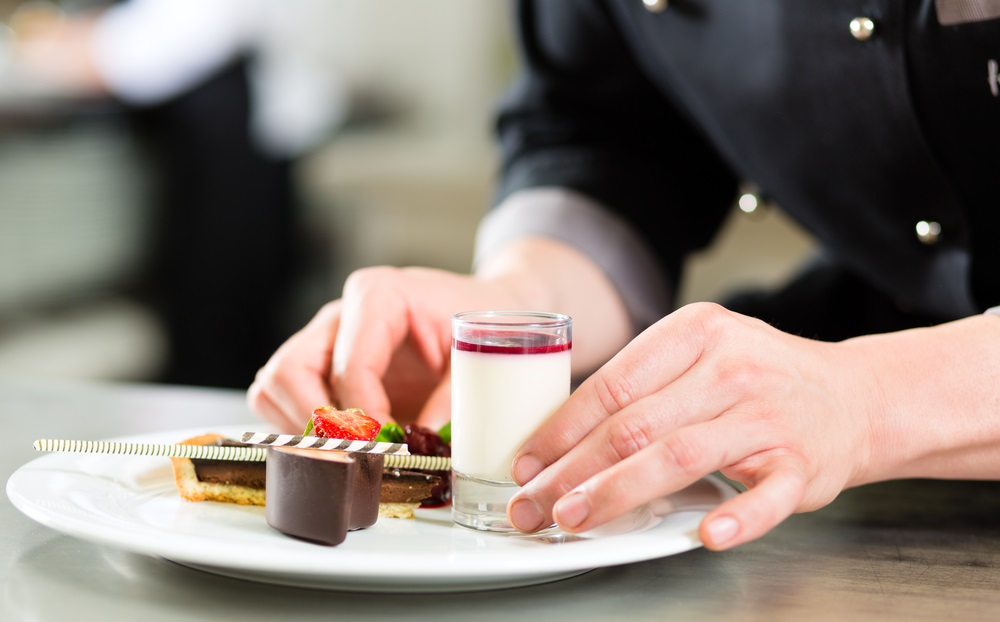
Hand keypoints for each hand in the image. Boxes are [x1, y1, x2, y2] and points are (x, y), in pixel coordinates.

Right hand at [248, 237, 635, 432]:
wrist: (483, 306)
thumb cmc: (477, 322)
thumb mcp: (478, 354)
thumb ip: (455, 400)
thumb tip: (424, 446)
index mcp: (378, 296)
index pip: (348, 364)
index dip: (362, 415)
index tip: (388, 444)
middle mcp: (338, 315)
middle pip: (289, 371)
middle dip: (318, 424)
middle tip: (360, 453)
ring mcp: (321, 340)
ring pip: (273, 386)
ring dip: (301, 428)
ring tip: (351, 450)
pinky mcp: (316, 366)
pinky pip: (278, 399)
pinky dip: (296, 428)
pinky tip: (342, 443)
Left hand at [506, 302, 880, 549]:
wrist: (854, 395)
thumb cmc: (758, 378)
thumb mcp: (699, 354)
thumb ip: (642, 387)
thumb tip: (559, 439)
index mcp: (694, 333)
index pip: (613, 385)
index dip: (561, 430)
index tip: (525, 464)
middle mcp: (730, 367)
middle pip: (636, 425)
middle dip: (573, 470)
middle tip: (533, 504)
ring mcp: (768, 416)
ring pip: (681, 456)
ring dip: (621, 491)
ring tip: (576, 517)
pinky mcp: (802, 462)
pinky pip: (767, 494)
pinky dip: (738, 516)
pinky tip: (708, 535)